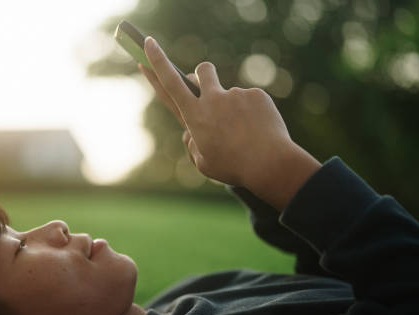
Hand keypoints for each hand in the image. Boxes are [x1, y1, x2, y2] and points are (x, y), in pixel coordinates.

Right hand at [141, 37, 320, 209]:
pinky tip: (260, 130)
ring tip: (244, 129)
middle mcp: (212, 100)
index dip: (156, 62)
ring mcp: (235, 95)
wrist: (270, 164)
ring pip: (229, 92)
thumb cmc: (233, 167)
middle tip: (210, 93)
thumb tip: (191, 132)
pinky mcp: (256, 95)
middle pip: (201, 72)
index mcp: (194, 116)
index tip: (148, 43)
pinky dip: (253, 114)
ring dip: (232, 106)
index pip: (169, 83)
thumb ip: (192, 145)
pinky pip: (251, 101)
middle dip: (200, 75)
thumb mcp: (203, 163)